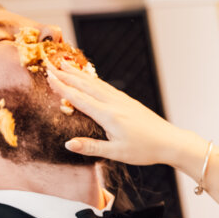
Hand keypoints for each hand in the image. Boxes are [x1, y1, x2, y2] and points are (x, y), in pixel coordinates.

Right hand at [44, 57, 202, 166]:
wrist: (170, 142)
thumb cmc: (144, 150)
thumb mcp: (116, 153)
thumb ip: (91, 147)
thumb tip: (68, 144)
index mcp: (108, 115)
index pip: (79, 98)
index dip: (62, 87)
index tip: (48, 76)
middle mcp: (114, 104)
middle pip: (85, 86)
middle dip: (67, 75)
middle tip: (50, 65)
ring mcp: (122, 100)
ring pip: (96, 84)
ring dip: (79, 74)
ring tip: (65, 65)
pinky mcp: (128, 101)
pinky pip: (106, 87)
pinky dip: (94, 80)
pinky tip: (90, 78)